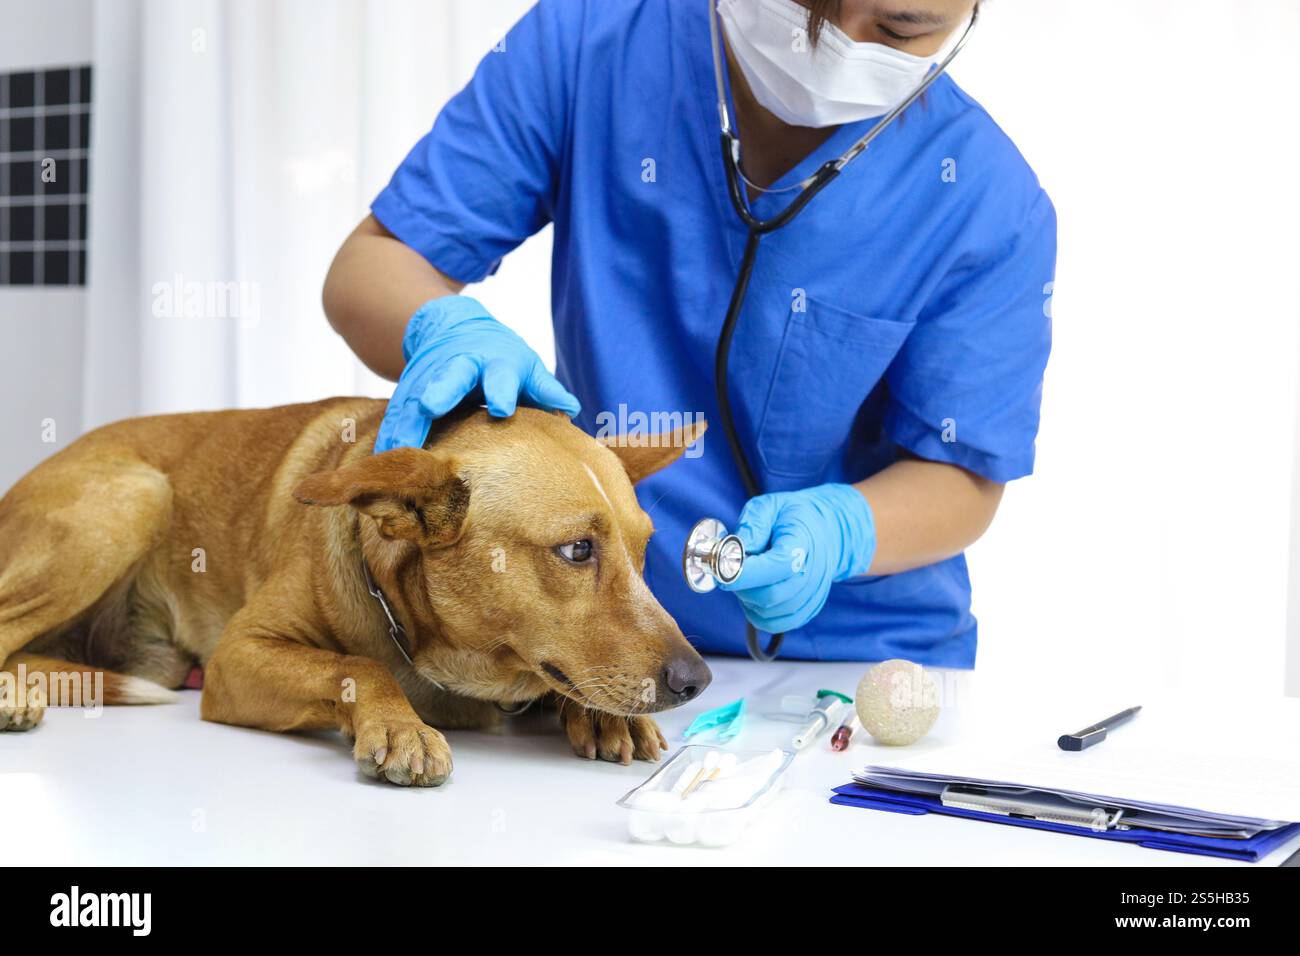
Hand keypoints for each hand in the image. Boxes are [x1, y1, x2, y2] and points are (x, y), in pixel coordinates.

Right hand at [375, 296, 580, 451]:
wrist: (450, 327)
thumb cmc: (499, 357)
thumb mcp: (525, 366)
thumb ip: (545, 388)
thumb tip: (573, 409)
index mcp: (493, 362)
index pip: (500, 375)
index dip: (501, 391)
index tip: (502, 408)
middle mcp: (458, 366)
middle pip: (449, 377)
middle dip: (439, 391)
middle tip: (430, 407)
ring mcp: (429, 378)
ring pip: (415, 399)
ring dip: (405, 423)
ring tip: (397, 451)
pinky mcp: (407, 392)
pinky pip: (396, 416)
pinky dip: (388, 437)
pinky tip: (379, 461)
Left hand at [718, 483, 876, 633]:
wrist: (825, 531)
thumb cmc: (790, 518)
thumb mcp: (769, 506)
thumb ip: (752, 525)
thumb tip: (735, 551)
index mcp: (803, 542)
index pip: (778, 566)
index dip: (745, 572)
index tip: (720, 567)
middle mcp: (813, 573)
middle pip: (770, 595)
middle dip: (741, 586)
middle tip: (731, 570)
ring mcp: (813, 595)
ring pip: (769, 613)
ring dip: (747, 599)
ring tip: (747, 577)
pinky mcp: (808, 610)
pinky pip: (775, 624)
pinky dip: (757, 614)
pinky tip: (754, 594)